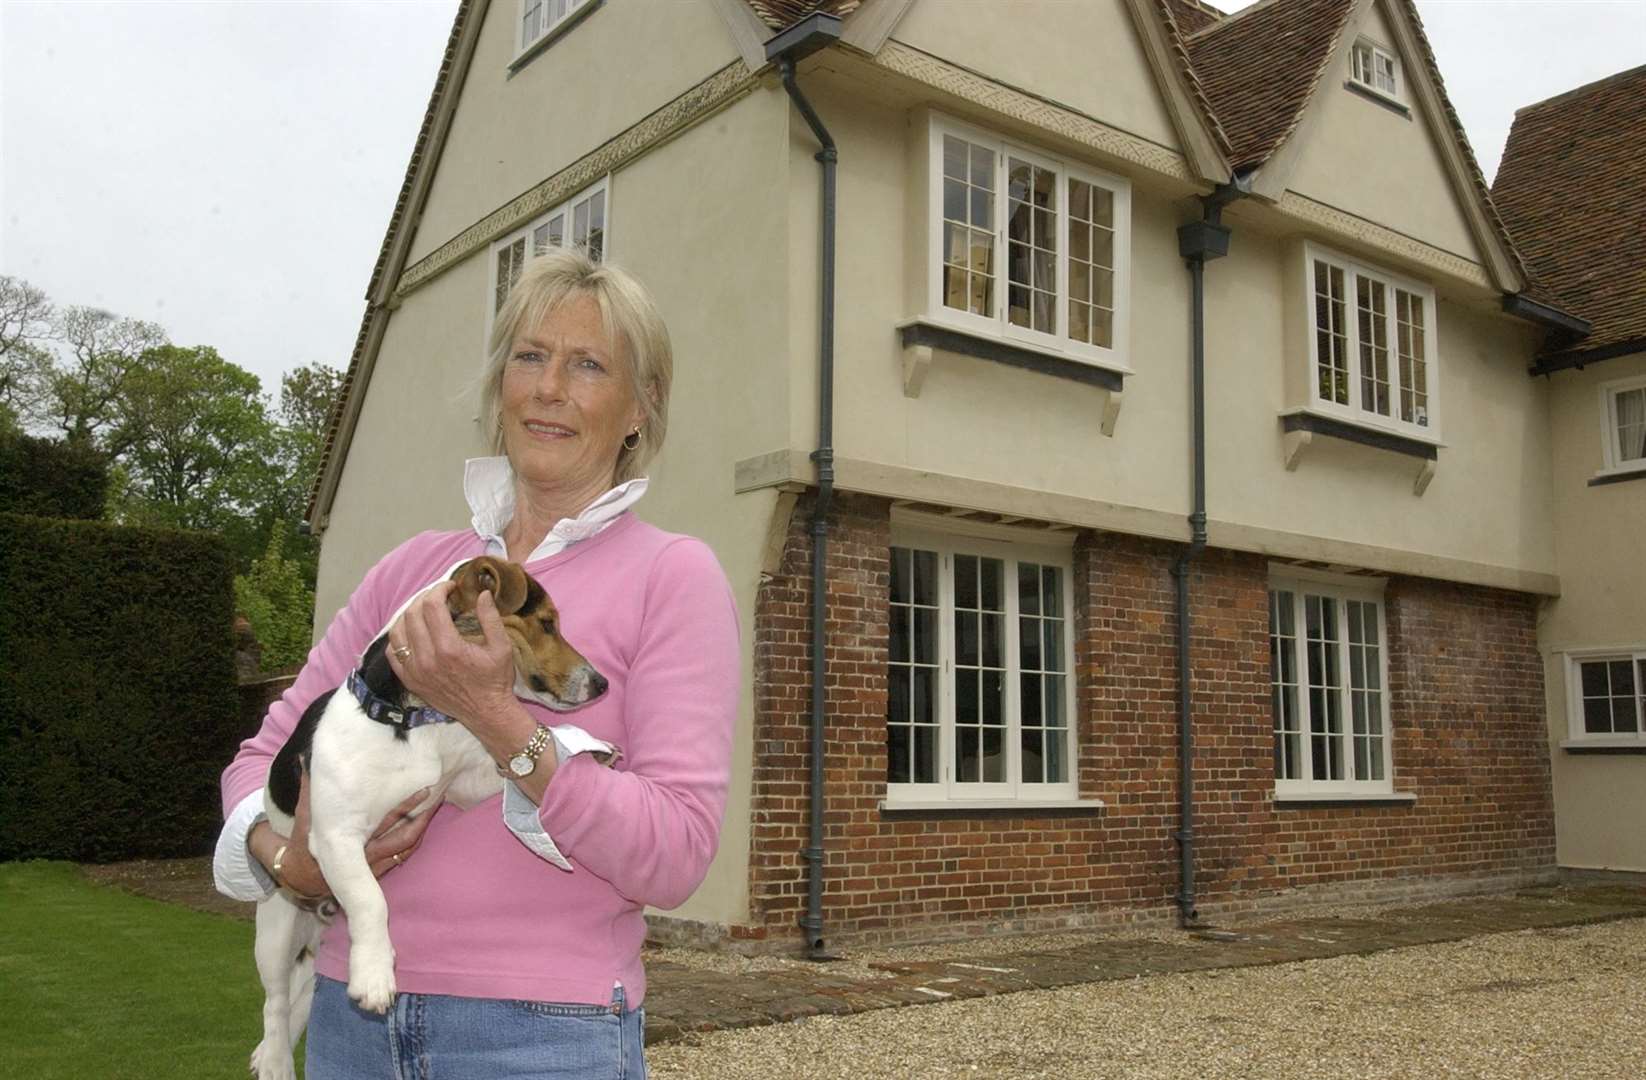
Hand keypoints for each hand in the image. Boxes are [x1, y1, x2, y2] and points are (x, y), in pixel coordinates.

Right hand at [252, 776, 434, 897]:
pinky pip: (402, 857)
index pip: (384, 822)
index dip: (406, 807)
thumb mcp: (304, 818)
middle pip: (402, 837)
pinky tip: (423, 825)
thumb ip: (308, 790)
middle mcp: (367, 855)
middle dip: (421, 819)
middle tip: (438, 797)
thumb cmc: (303, 843)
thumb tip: (305, 761)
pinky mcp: (380, 871)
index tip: (423, 790)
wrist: (303, 879)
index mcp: (350, 840)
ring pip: (406, 848)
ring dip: (421, 828)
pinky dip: (413, 842)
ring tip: (437, 807)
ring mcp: (375, 865)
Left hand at [387, 583, 542, 767]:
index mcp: (449, 648)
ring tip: (424, 612)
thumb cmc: (496, 680)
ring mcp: (415, 671)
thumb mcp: (502, 647)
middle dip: (424, 598)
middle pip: (412, 614)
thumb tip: (483, 593)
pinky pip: (393, 653)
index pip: (431, 606)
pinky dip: (399, 638)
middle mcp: (427, 658)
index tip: (450, 587)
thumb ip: (490, 618)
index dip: (439, 590)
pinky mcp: (410, 680)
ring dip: (409, 615)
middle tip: (438, 597)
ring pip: (397, 631)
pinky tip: (413, 633)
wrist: (486, 713)